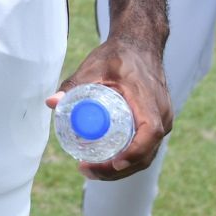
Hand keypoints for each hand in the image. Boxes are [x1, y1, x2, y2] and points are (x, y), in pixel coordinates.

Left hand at [49, 33, 171, 180]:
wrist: (141, 44)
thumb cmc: (119, 55)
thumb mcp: (95, 66)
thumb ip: (74, 84)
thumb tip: (52, 103)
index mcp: (150, 101)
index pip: (150, 133)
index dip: (134, 152)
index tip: (113, 163)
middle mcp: (162, 114)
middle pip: (146, 152)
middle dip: (118, 169)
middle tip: (87, 170)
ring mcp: (163, 120)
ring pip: (147, 154)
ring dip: (122, 169)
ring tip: (91, 170)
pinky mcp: (157, 122)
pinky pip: (146, 147)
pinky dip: (129, 158)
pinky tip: (107, 163)